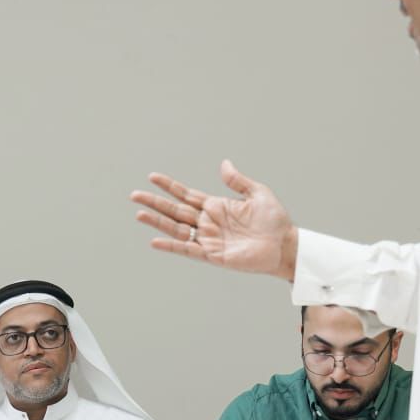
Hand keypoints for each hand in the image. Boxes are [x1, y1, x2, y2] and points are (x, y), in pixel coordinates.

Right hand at [131, 160, 298, 279]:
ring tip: (139, 213)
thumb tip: (224, 164)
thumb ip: (238, 181)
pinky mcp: (213, 255)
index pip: (186, 194)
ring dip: (158, 222)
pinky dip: (171, 246)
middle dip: (155, 203)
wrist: (284, 245)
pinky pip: (188, 250)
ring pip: (176, 229)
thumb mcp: (258, 194)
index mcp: (216, 206)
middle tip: (135, 195)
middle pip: (175, 211)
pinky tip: (155, 241)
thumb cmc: (275, 221)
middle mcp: (208, 222)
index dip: (169, 186)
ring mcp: (209, 239)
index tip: (152, 177)